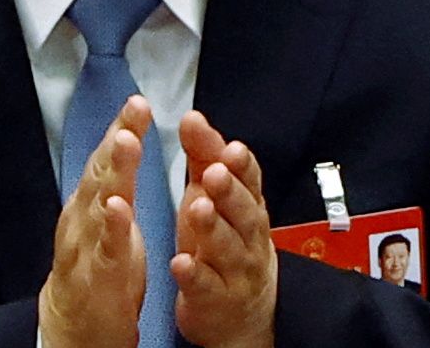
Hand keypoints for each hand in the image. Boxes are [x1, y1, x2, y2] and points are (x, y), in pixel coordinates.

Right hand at [39, 96, 152, 347]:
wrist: (75, 325)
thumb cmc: (98, 265)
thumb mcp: (110, 217)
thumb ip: (115, 180)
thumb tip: (125, 134)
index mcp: (90, 203)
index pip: (106, 159)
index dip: (121, 128)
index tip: (139, 101)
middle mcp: (82, 217)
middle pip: (100, 172)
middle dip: (117, 139)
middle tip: (134, 110)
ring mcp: (85, 246)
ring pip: (99, 203)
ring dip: (113, 172)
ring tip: (127, 142)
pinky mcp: (96, 277)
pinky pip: (104, 249)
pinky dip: (111, 228)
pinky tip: (118, 207)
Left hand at [172, 110, 275, 347]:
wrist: (239, 312)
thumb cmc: (223, 241)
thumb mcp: (213, 197)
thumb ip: (204, 158)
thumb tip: (193, 117)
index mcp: (247, 207)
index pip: (250, 182)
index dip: (242, 166)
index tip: (230, 147)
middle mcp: (247, 237)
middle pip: (244, 212)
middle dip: (230, 191)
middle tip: (216, 172)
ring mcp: (234, 270)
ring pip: (227, 247)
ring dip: (213, 227)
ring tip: (198, 207)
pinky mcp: (214, 299)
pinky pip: (205, 286)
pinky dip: (194, 274)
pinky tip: (179, 262)